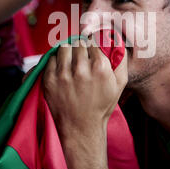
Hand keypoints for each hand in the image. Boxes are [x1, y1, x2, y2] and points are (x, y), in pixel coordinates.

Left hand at [43, 39, 127, 168]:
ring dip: (68, 51)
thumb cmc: (102, 106)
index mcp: (100, 67)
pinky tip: (62, 68)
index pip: (93, 42)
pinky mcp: (49, 80)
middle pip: (78, 43)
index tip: (91, 50)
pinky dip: (56, 60)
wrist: (81, 128)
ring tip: (71, 60)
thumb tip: (117, 40)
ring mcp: (63, 75)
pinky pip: (51, 58)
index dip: (92, 45)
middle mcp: (81, 69)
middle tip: (81, 56)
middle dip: (81, 48)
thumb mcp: (119, 84)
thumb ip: (120, 60)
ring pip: (64, 47)